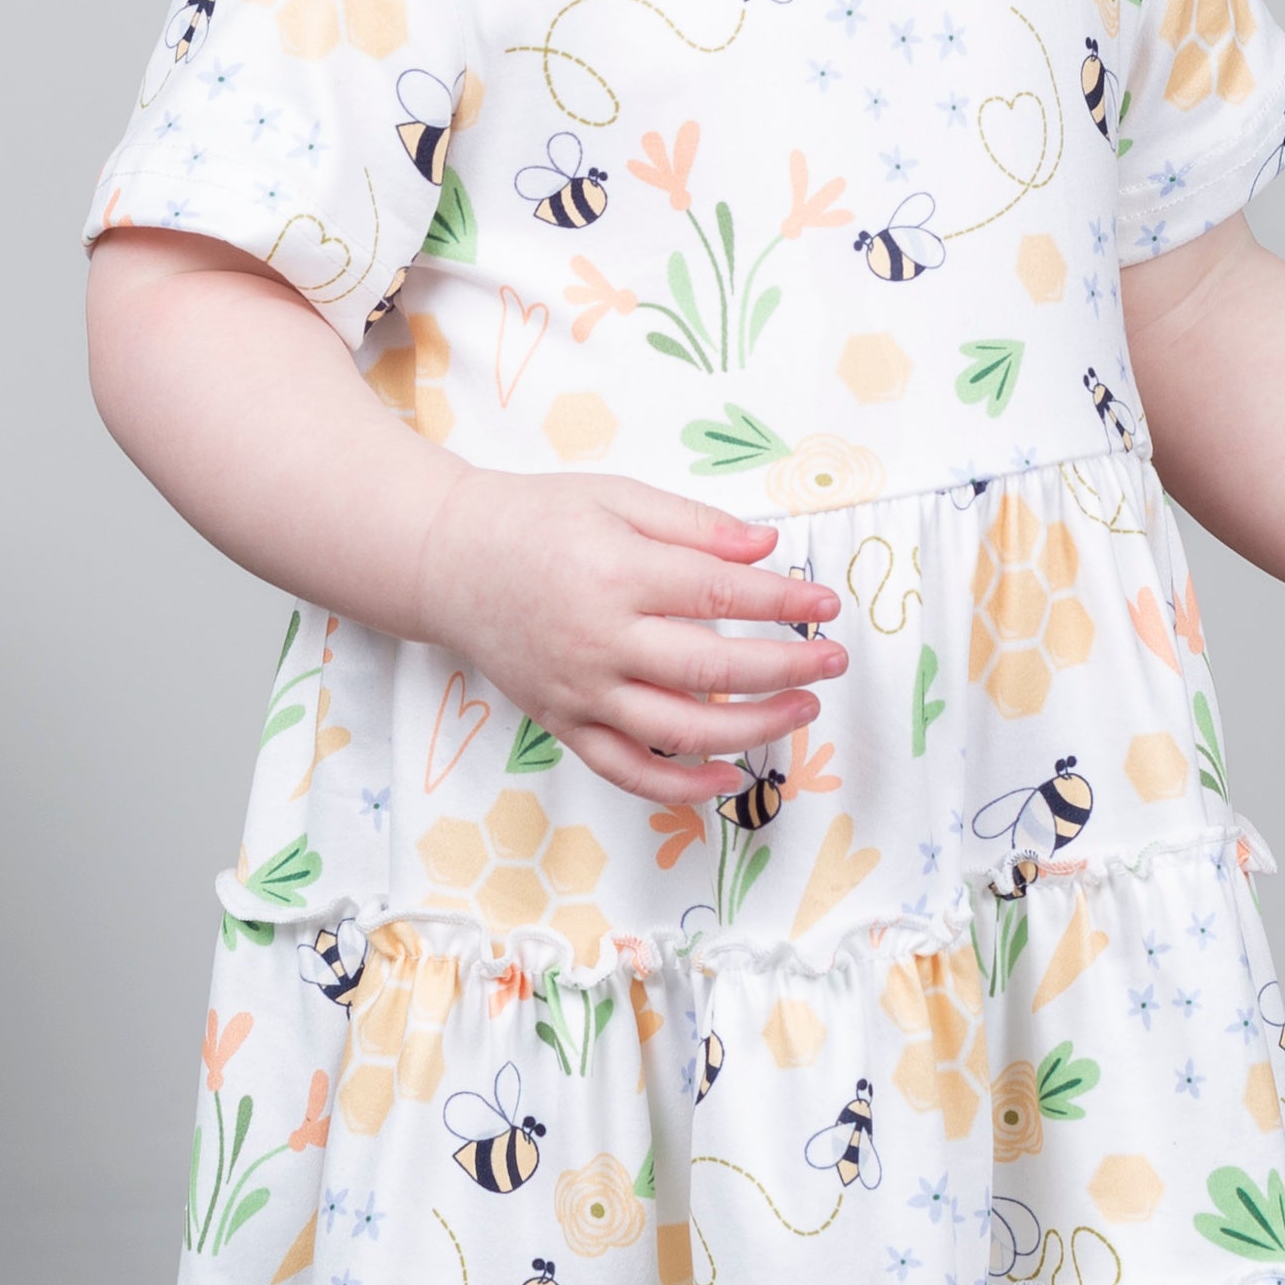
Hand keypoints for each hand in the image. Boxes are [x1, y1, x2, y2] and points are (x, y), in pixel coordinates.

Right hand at [415, 471, 844, 804]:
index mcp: (616, 573)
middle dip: (786, 668)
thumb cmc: (538, 520)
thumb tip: (767, 548)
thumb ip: (694, 525)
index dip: (783, 603)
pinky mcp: (563, 723)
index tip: (827, 604)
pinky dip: (680, 786)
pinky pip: (627, 770)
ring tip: (803, 709)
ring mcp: (581, 691)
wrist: (450, 561)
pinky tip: (729, 778)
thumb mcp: (617, 498)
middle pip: (712, 669)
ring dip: (754, 728)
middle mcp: (599, 640)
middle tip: (833, 660)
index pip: (719, 595)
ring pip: (680, 730)